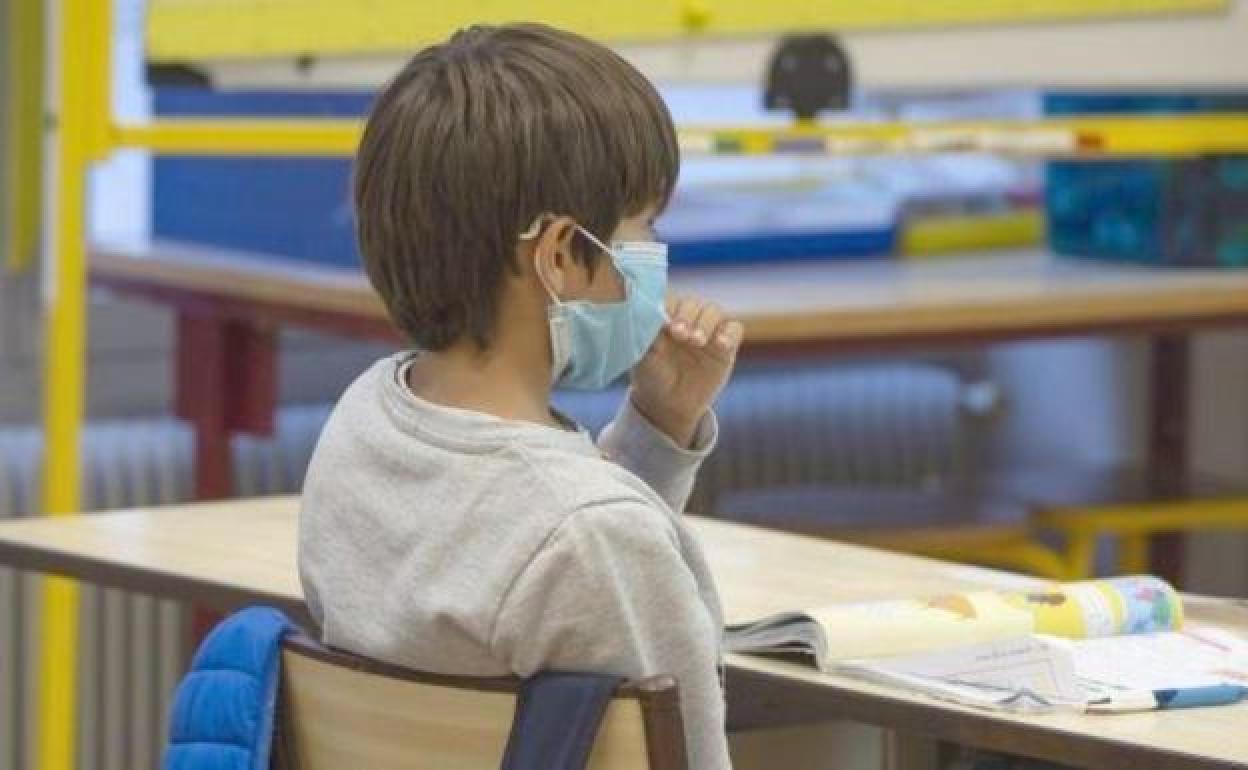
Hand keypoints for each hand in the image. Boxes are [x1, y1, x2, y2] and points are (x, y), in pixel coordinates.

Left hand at [630, 294, 743, 446]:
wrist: (670, 405)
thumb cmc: (652, 377)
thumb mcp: (644, 358)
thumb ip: (646, 335)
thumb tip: (643, 313)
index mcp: (665, 317)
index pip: (670, 300)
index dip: (669, 308)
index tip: (664, 324)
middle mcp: (687, 319)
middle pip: (692, 304)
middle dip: (686, 316)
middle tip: (679, 334)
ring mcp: (708, 330)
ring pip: (713, 312)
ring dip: (705, 323)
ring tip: (697, 341)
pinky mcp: (726, 345)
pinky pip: (734, 329)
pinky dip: (729, 333)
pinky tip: (721, 344)